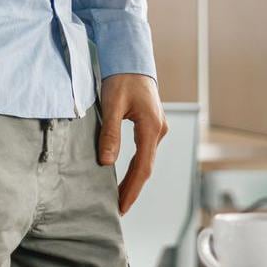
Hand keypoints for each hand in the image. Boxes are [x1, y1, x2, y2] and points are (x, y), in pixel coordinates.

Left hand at [97, 73, 167, 215]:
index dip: (131, 190)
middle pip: (146, 167)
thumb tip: (106, 162)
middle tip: (118, 209)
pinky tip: (125, 175)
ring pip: (146, 160)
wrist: (131, 57)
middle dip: (132, 189)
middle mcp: (159, 130)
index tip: (121, 207)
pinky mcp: (152, 124)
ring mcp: (158, 127)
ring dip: (134, 179)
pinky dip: (135, 166)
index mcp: (151, 127)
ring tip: (119, 197)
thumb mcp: (112, 104)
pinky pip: (145, 151)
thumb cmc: (121, 77)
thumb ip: (110, 134)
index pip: (142, 167)